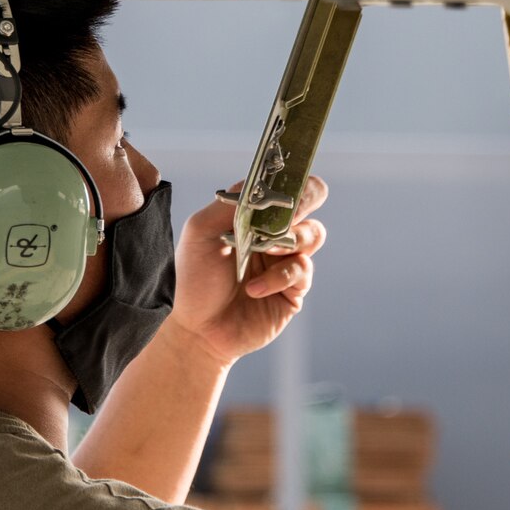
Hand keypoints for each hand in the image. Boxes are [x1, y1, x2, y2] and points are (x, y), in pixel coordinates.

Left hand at [165, 176, 328, 367]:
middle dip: (303, 201)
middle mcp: (275, 233)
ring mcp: (286, 260)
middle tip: (285, 212)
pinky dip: (277, 277)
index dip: (290, 179)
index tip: (283, 184)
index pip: (284, 184)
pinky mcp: (294, 290)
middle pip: (311, 201)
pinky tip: (253, 288)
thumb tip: (258, 186)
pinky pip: (302, 271)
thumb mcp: (200, 232)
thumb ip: (228, 205)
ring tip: (263, 250)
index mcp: (255, 215)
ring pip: (314, 233)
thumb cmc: (195, 279)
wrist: (197, 329)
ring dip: (290, 238)